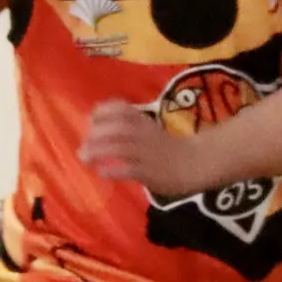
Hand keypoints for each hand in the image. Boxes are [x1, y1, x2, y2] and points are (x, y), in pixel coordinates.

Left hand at [80, 101, 211, 196]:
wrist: (198, 163)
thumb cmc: (168, 148)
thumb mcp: (150, 130)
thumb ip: (128, 126)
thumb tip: (95, 124)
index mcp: (145, 123)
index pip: (123, 109)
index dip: (104, 111)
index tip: (91, 118)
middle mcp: (145, 135)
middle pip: (119, 128)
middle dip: (97, 134)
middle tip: (83, 144)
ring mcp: (147, 154)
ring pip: (121, 148)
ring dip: (99, 151)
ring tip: (84, 158)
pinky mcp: (150, 172)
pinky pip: (129, 170)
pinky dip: (113, 171)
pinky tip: (102, 172)